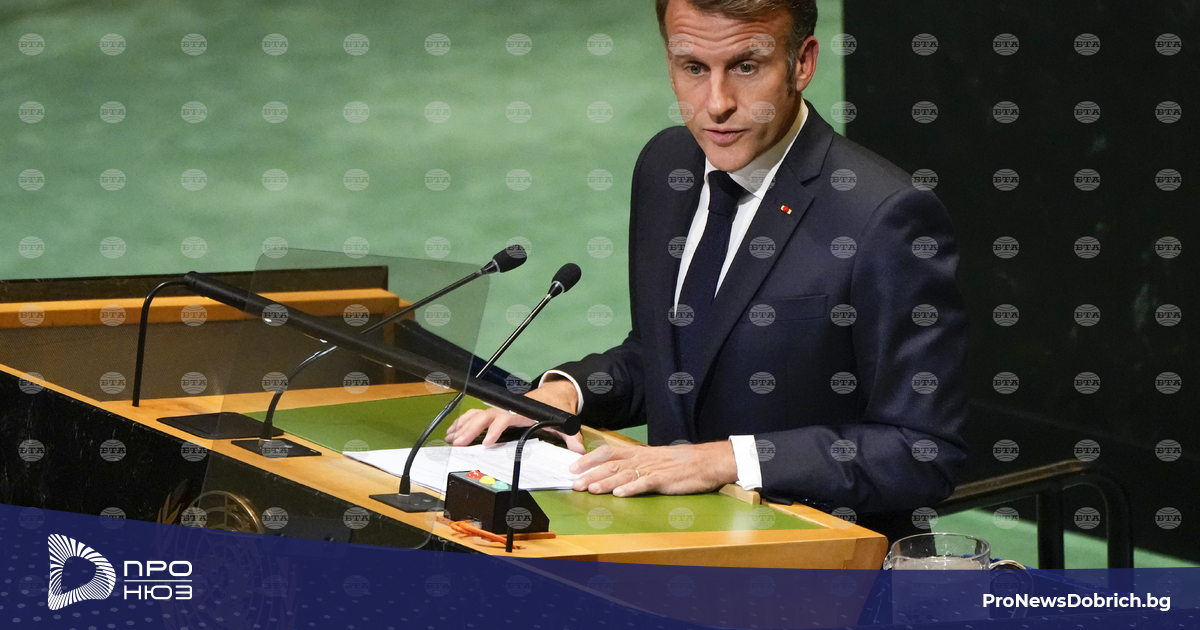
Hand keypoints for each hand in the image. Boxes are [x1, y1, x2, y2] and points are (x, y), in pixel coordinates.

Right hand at [444, 378, 584, 453]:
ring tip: (451, 437)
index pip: (505, 419)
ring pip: (478, 414)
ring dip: (463, 425)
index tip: (487, 442)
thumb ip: (572, 436)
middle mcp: (510, 410)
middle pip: (485, 417)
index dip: (496, 430)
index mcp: (523, 412)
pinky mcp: (498, 412)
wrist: (555, 393)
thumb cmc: (556, 407)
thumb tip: (579, 450)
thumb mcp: (566, 420)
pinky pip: (478, 415)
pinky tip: (454, 431)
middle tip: (458, 443)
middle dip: (471, 429)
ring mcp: (502, 410)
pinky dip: (465, 422)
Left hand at [569, 441, 737, 496]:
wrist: (706, 462)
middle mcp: (641, 459)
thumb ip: (635, 464)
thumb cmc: (680, 462)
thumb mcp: (654, 459)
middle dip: (590, 474)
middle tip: (574, 484)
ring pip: (624, 475)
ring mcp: (652, 469)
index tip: (573, 467)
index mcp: (638, 453)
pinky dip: (631, 489)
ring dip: (605, 482)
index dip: (589, 459)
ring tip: (591, 489)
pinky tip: (620, 495)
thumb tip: (615, 471)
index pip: (608, 452)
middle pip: (611, 465)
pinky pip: (645, 484)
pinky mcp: (663, 480)